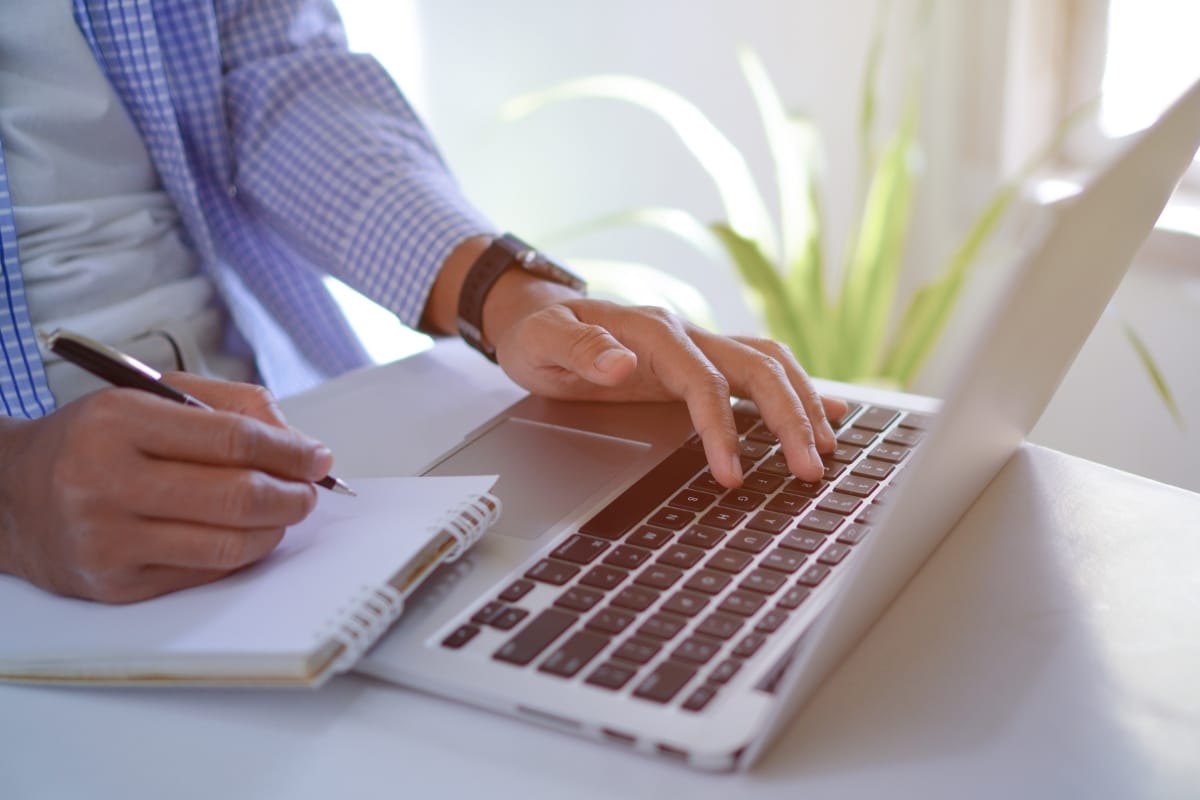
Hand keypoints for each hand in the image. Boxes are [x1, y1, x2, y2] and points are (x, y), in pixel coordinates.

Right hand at [0, 374, 332, 602]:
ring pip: (228, 545)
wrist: (11, 497)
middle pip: (237, 496)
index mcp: (118, 422)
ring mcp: (109, 540)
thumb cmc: (93, 441)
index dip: (289, 451)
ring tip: (282, 511)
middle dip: (292, 494)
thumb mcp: (150, 396)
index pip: (232, 440)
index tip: (317, 457)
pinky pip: (206, 574)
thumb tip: (297, 444)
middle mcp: (106, 482)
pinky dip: (241, 554)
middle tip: (308, 489)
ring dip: (275, 529)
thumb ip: (231, 407)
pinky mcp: (116, 586)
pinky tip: (246, 534)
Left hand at [494, 298, 847, 487]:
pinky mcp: (700, 363)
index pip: (704, 382)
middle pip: (757, 369)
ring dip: (803, 404)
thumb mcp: (541, 342)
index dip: (722, 429)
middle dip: (790, 419)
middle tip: (811, 470)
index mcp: (652, 330)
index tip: (732, 475)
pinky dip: (796, 391)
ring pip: (769, 366)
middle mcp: (685, 334)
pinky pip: (758, 372)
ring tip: (830, 448)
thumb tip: (621, 365)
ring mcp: (697, 347)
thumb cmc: (538, 333)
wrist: (537, 314)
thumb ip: (580, 351)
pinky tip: (829, 411)